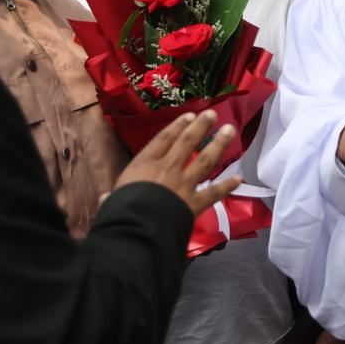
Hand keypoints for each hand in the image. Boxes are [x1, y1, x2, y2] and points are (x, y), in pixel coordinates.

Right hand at [116, 112, 241, 217]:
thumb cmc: (119, 211)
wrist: (137, 228)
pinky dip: (227, 186)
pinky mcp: (194, 202)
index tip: (189, 116)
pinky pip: (214, 192)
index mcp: (145, 164)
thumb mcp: (111, 200)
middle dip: (201, 127)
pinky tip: (238, 178)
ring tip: (229, 130)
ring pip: (204, 160)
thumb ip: (112, 197)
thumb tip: (105, 199)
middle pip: (187, 143)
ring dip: (218, 144)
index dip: (178, 126)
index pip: (164, 139)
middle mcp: (167, 169)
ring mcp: (183, 184)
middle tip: (213, 115)